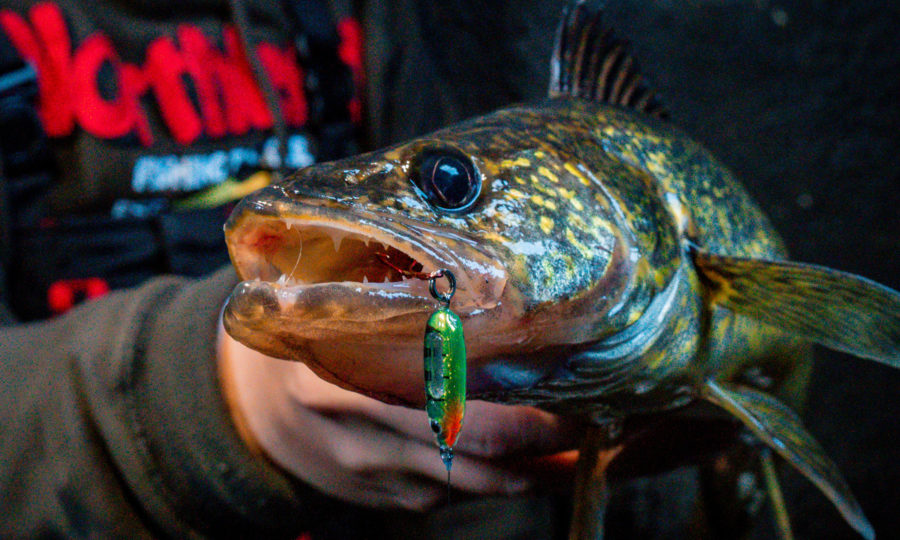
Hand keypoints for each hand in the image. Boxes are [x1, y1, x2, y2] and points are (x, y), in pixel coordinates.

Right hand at [218, 327, 579, 510]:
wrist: (242, 405)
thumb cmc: (304, 334)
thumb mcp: (332, 303)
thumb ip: (393, 296)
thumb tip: (488, 278)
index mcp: (346, 374)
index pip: (450, 393)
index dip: (519, 394)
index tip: (575, 374)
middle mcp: (362, 434)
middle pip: (475, 448)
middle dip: (550, 438)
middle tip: (603, 411)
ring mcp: (375, 476)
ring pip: (479, 485)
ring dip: (543, 469)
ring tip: (592, 439)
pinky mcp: (388, 501)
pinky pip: (460, 495)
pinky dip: (506, 478)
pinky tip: (539, 456)